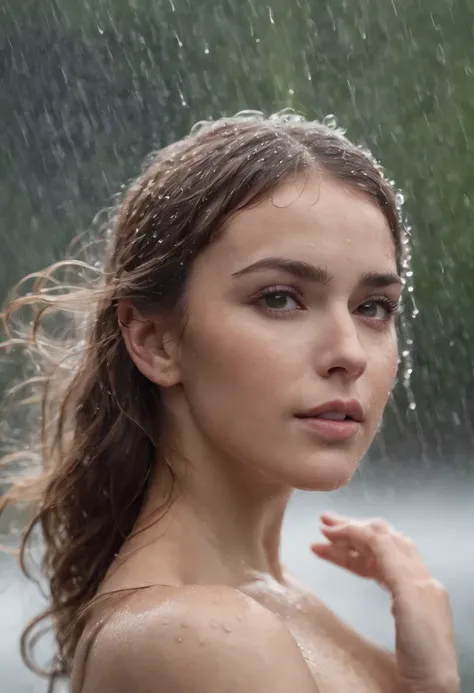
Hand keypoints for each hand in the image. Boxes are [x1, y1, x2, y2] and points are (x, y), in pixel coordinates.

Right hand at [310, 512, 459, 692]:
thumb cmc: (425, 651)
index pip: (382, 538)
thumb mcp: (409, 598)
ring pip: (376, 558)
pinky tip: (346, 563)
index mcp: (418, 574)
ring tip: (322, 545)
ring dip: (349, 547)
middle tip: (323, 525)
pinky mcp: (403, 608)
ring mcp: (409, 593)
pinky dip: (358, 564)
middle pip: (380, 543)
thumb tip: (369, 532)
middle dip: (351, 530)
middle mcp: (416, 578)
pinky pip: (378, 575)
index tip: (325, 529)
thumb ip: (390, 562)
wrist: (433, 690)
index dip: (353, 529)